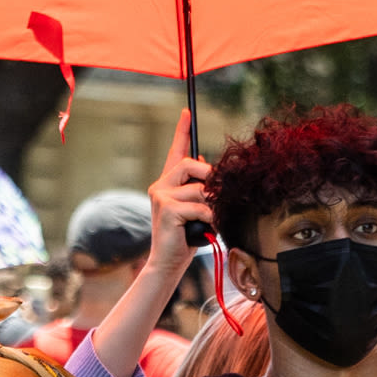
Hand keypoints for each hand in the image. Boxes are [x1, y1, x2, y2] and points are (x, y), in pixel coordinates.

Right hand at [149, 109, 213, 266]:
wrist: (168, 263)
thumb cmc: (184, 238)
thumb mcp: (196, 209)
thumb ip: (199, 189)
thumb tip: (210, 172)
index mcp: (167, 184)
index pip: (175, 152)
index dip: (182, 131)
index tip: (186, 112)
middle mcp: (160, 186)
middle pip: (190, 164)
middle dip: (208, 178)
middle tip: (216, 195)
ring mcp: (161, 197)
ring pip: (198, 189)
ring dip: (211, 205)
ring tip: (209, 220)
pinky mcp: (167, 210)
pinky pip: (199, 206)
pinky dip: (208, 217)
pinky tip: (205, 227)